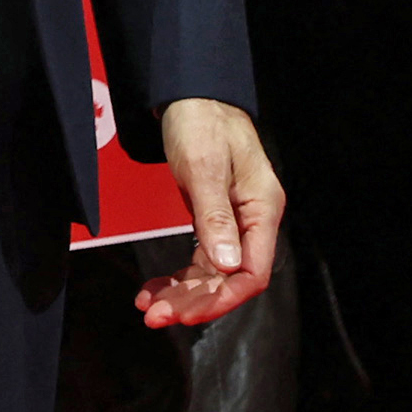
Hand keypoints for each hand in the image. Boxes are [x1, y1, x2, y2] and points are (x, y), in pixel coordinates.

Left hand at [134, 97, 282, 326]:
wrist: (191, 95)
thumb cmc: (202, 123)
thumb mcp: (205, 167)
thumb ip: (215, 216)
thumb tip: (227, 265)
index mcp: (262, 208)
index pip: (252, 272)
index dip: (221, 298)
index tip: (186, 314)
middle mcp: (252, 220)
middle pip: (229, 278)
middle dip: (194, 301)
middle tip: (154, 316)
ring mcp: (234, 221)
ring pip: (212, 273)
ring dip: (182, 294)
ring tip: (148, 307)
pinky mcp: (214, 219)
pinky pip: (201, 259)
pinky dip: (179, 276)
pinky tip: (155, 288)